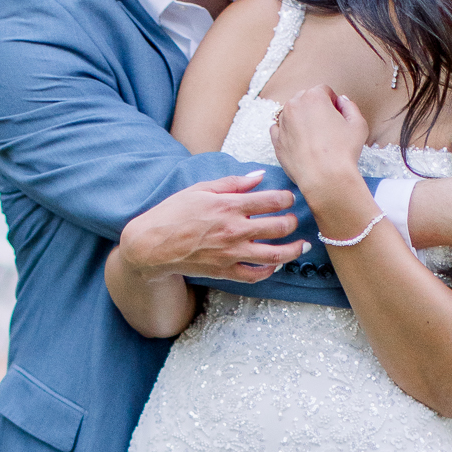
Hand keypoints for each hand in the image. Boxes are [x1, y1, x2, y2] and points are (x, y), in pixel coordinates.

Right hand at [119, 172, 305, 283]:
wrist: (151, 245)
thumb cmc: (172, 213)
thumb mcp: (200, 189)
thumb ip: (232, 183)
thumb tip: (258, 176)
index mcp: (228, 206)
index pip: (271, 201)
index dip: (286, 198)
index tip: (289, 198)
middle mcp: (234, 230)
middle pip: (278, 227)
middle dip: (292, 222)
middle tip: (293, 220)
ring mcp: (231, 253)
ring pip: (274, 255)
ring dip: (292, 250)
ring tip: (300, 245)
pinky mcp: (225, 271)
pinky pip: (255, 275)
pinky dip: (269, 271)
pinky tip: (274, 265)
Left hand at [269, 83, 368, 223]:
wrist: (325, 178)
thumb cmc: (343, 152)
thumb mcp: (358, 124)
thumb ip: (350, 106)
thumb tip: (341, 101)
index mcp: (314, 97)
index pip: (324, 90)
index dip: (332, 102)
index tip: (337, 116)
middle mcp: (294, 106)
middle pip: (305, 99)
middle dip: (315, 109)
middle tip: (326, 127)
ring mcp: (282, 123)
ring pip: (291, 113)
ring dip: (301, 120)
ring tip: (314, 138)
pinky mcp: (276, 140)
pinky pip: (279, 129)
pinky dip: (288, 132)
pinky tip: (300, 142)